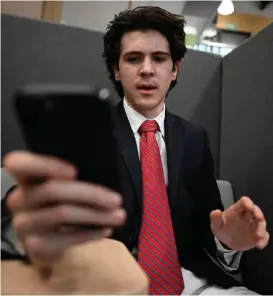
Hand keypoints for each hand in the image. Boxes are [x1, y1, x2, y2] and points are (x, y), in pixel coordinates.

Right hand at [4, 151, 125, 265]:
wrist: (46, 240)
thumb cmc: (58, 205)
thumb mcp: (62, 188)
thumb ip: (72, 180)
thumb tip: (106, 176)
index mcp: (26, 179)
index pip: (20, 164)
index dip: (45, 165)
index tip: (74, 171)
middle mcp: (19, 199)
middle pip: (53, 190)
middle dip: (90, 194)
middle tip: (117, 200)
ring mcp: (25, 224)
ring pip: (63, 213)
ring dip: (97, 215)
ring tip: (119, 216)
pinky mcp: (35, 246)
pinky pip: (67, 238)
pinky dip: (91, 233)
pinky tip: (106, 229)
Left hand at [210, 196, 268, 250]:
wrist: (226, 242)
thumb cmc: (222, 229)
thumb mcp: (216, 224)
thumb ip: (215, 218)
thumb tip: (216, 211)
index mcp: (237, 210)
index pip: (244, 202)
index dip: (247, 202)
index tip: (249, 206)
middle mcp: (246, 216)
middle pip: (255, 210)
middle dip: (258, 212)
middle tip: (259, 218)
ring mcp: (253, 225)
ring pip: (261, 223)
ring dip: (261, 228)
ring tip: (259, 236)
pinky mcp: (257, 235)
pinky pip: (264, 236)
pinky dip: (263, 240)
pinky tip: (259, 245)